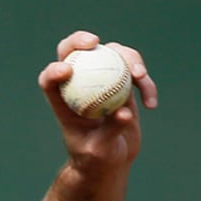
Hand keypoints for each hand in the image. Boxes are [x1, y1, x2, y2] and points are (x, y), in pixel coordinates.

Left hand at [37, 30, 158, 172]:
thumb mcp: (100, 150)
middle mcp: (79, 84)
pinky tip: (151, 103)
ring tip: (140, 77)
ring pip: (110, 54)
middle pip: (74, 52)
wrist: (111, 160)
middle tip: (95, 42)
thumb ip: (110, 130)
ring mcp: (101, 79)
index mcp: (61, 101)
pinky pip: (135, 71)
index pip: (49, 79)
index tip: (66, 70)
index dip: (53, 70)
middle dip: (80, 40)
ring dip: (128, 58)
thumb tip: (123, 112)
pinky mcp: (122, 81)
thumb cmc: (96, 158)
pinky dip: (145, 83)